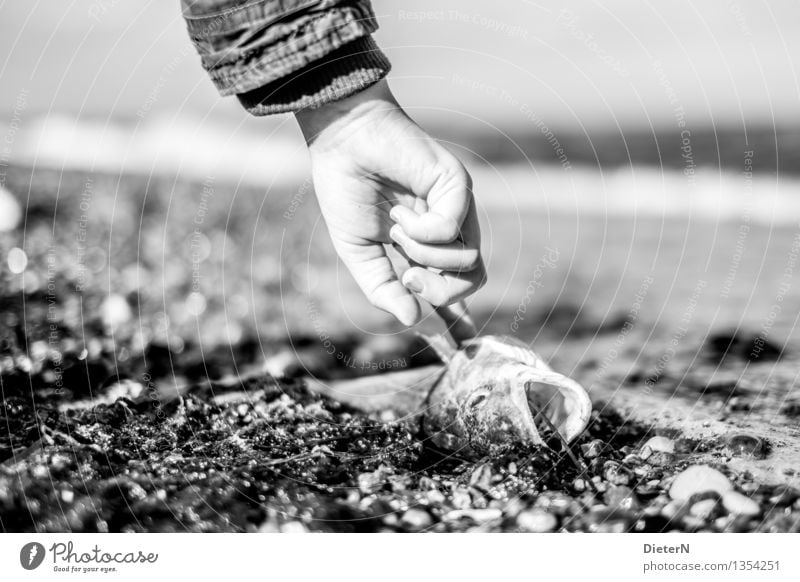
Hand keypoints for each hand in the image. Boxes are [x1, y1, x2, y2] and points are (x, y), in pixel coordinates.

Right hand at [295, 80, 485, 326]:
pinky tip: (402, 215)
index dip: (458, 317)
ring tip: (397, 231)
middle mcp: (448, 232)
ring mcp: (458, 210)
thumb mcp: (358, 253)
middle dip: (439, 293)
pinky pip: (452, 231)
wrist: (342, 144)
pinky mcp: (458, 187)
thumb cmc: (346, 191)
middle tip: (408, 275)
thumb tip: (412, 320)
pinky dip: (423, 232)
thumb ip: (382, 288)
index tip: (463, 342)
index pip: (452, 287)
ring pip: (470, 262)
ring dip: (426, 258)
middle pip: (470, 282)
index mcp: (424, 248)